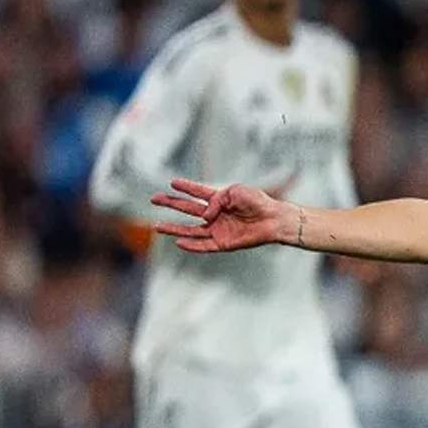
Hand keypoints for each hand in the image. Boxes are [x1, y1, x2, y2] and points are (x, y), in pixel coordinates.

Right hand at [151, 178, 293, 252]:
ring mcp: (218, 229)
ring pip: (191, 230)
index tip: (172, 182)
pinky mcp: (223, 243)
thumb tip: (205, 216)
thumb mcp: (236, 192)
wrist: (274, 219)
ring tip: (156, 226)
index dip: (186, 187)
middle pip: (188, 209)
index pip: (198, 192)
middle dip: (171, 204)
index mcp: (220, 200)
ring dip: (174, 229)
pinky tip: (178, 242)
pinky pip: (204, 245)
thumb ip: (217, 200)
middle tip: (154, 199)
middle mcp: (216, 215)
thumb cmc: (258, 202)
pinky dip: (192, 245)